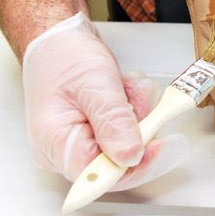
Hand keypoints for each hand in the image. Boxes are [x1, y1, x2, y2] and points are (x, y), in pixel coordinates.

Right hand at [22, 13, 187, 190]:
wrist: (60, 38)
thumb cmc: (65, 57)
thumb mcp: (94, 85)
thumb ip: (113, 122)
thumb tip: (129, 157)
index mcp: (56, 145)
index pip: (100, 177)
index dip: (134, 166)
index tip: (158, 144)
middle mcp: (66, 151)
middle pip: (119, 161)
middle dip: (138, 127)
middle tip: (137, 97)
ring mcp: (83, 141)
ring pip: (129, 143)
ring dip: (139, 112)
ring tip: (127, 85)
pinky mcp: (97, 131)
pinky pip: (128, 131)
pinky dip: (135, 109)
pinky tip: (126, 88)